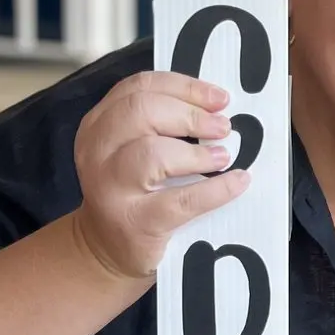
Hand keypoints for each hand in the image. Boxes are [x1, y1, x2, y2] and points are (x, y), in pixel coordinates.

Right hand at [70, 71, 250, 279]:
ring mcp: (110, 189)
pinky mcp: (134, 223)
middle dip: (190, 114)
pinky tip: (236, 182)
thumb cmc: (132, 189)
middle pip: (140, 112)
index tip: (219, 97)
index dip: (184, 86)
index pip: (139, 88)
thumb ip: (161, 122)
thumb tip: (218, 106)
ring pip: (151, 155)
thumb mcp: (132, 147)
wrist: (105, 248)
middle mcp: (97, 152)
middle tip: (223, 127)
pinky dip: (216, 189)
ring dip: (196, 152)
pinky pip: (180, 200)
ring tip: (223, 156)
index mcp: (99, 125)